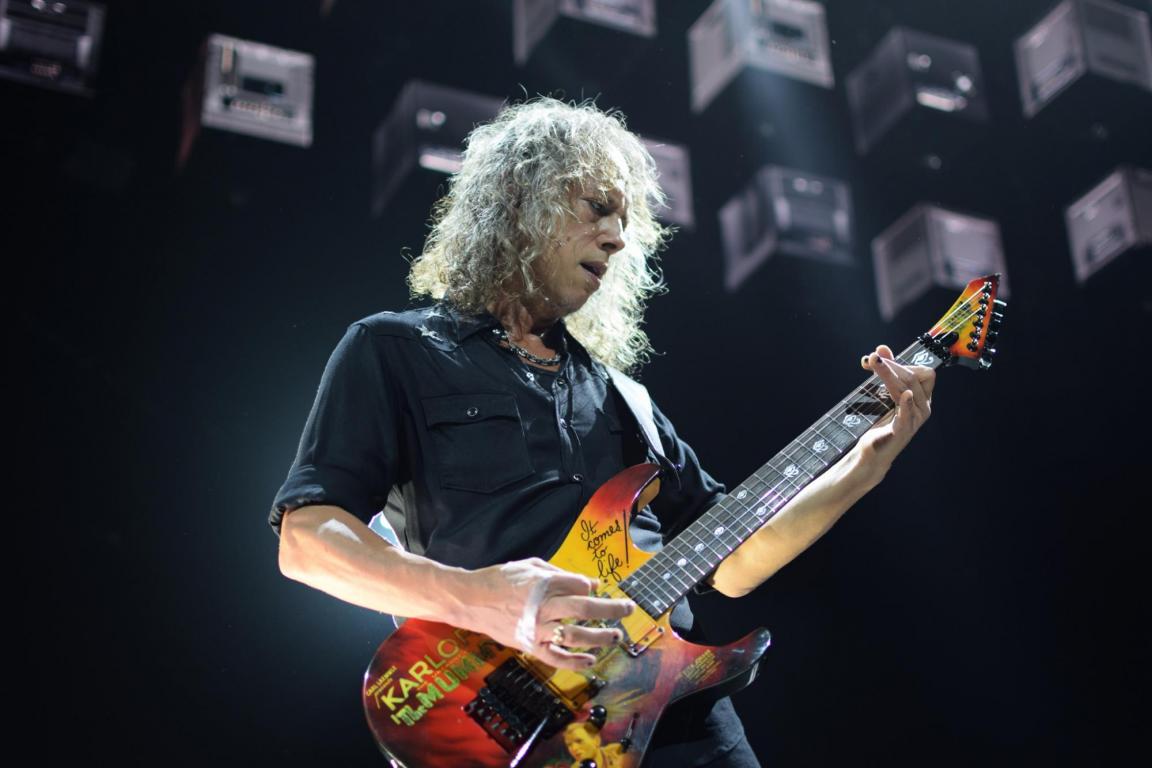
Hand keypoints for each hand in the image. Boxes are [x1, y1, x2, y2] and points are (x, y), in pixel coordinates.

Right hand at [458, 558, 633, 669]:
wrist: (469, 600)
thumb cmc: (498, 579)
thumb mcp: (528, 565)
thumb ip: (560, 573)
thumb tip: (590, 583)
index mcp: (544, 583)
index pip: (580, 586)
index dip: (590, 587)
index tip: (592, 589)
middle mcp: (544, 606)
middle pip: (586, 609)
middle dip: (612, 609)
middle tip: (628, 608)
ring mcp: (537, 629)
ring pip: (576, 635)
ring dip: (600, 637)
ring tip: (616, 636)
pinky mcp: (529, 646)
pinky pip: (556, 658)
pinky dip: (575, 662)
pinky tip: (591, 660)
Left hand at [857, 344, 934, 472]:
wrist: (873, 450)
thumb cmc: (881, 421)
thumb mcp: (884, 392)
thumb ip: (887, 371)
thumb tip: (881, 348)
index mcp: (922, 397)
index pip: (925, 373)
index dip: (904, 362)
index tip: (880, 356)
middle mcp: (923, 407)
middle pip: (914, 378)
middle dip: (893, 366)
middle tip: (872, 359)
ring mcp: (915, 419)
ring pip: (907, 389)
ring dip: (889, 375)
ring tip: (873, 363)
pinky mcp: (904, 430)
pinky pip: (908, 414)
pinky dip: (907, 403)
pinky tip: (905, 395)